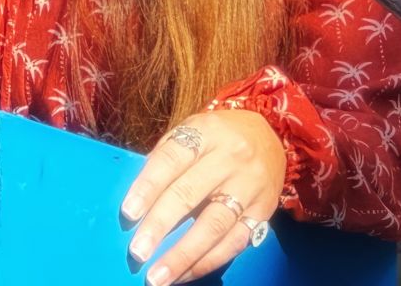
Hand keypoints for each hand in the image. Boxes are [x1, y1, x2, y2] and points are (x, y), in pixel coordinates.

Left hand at [120, 110, 283, 285]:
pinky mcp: (264, 212)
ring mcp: (250, 187)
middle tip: (137, 252)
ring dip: (183, 255)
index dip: (148, 186)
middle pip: (189, 194)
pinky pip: (234, 243)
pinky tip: (184, 274)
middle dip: (160, 225)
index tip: (128, 213)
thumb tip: (137, 201)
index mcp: (206, 131)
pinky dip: (207, 262)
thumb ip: (167, 158)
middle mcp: (230, 158)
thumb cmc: (218, 136)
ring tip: (158, 277)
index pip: (171, 159)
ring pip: (214, 226)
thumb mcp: (193, 130)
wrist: (272, 136)